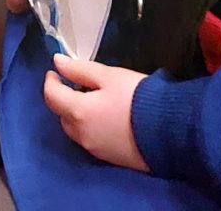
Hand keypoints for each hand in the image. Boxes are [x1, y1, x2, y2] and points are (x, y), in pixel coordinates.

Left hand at [43, 57, 149, 171]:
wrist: (169, 131)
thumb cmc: (137, 97)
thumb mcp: (109, 76)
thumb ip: (80, 70)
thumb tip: (57, 62)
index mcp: (78, 112)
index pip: (51, 96)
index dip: (51, 81)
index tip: (55, 71)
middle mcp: (81, 135)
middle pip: (62, 115)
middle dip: (64, 99)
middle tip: (76, 84)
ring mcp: (95, 149)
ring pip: (75, 130)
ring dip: (76, 115)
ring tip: (93, 100)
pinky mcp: (110, 158)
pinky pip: (91, 140)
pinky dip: (90, 127)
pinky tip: (106, 118)